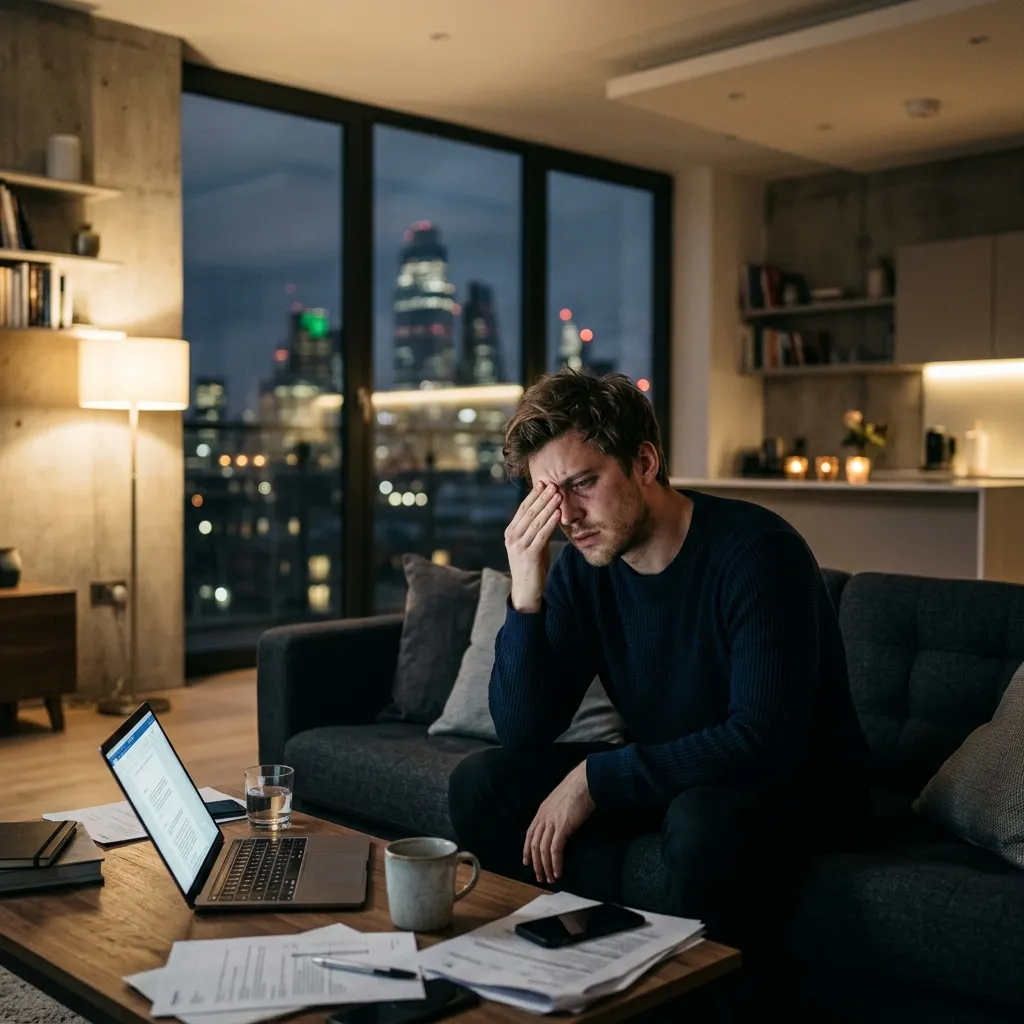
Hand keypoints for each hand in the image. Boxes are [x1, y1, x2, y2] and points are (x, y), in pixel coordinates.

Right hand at [505, 482, 561, 612]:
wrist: (526, 591)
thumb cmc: (531, 566)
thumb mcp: (533, 544)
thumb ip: (537, 529)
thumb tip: (549, 511)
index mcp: (511, 532)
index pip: (522, 509)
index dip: (533, 495)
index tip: (543, 483)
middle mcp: (512, 537)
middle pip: (529, 512)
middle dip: (542, 497)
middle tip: (553, 483)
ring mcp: (519, 546)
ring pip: (536, 521)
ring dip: (548, 506)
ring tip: (558, 494)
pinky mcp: (529, 555)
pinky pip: (542, 534)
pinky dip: (550, 522)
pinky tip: (558, 513)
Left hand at [523, 762, 594, 883]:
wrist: (584, 781)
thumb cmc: (576, 789)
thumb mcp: (559, 801)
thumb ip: (555, 813)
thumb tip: (558, 825)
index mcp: (542, 812)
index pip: (530, 834)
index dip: (527, 850)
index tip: (527, 862)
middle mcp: (543, 818)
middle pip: (534, 845)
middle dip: (536, 864)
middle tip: (540, 877)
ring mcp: (552, 822)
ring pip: (543, 850)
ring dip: (546, 867)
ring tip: (550, 878)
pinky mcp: (563, 827)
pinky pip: (555, 849)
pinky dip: (555, 862)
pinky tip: (558, 871)